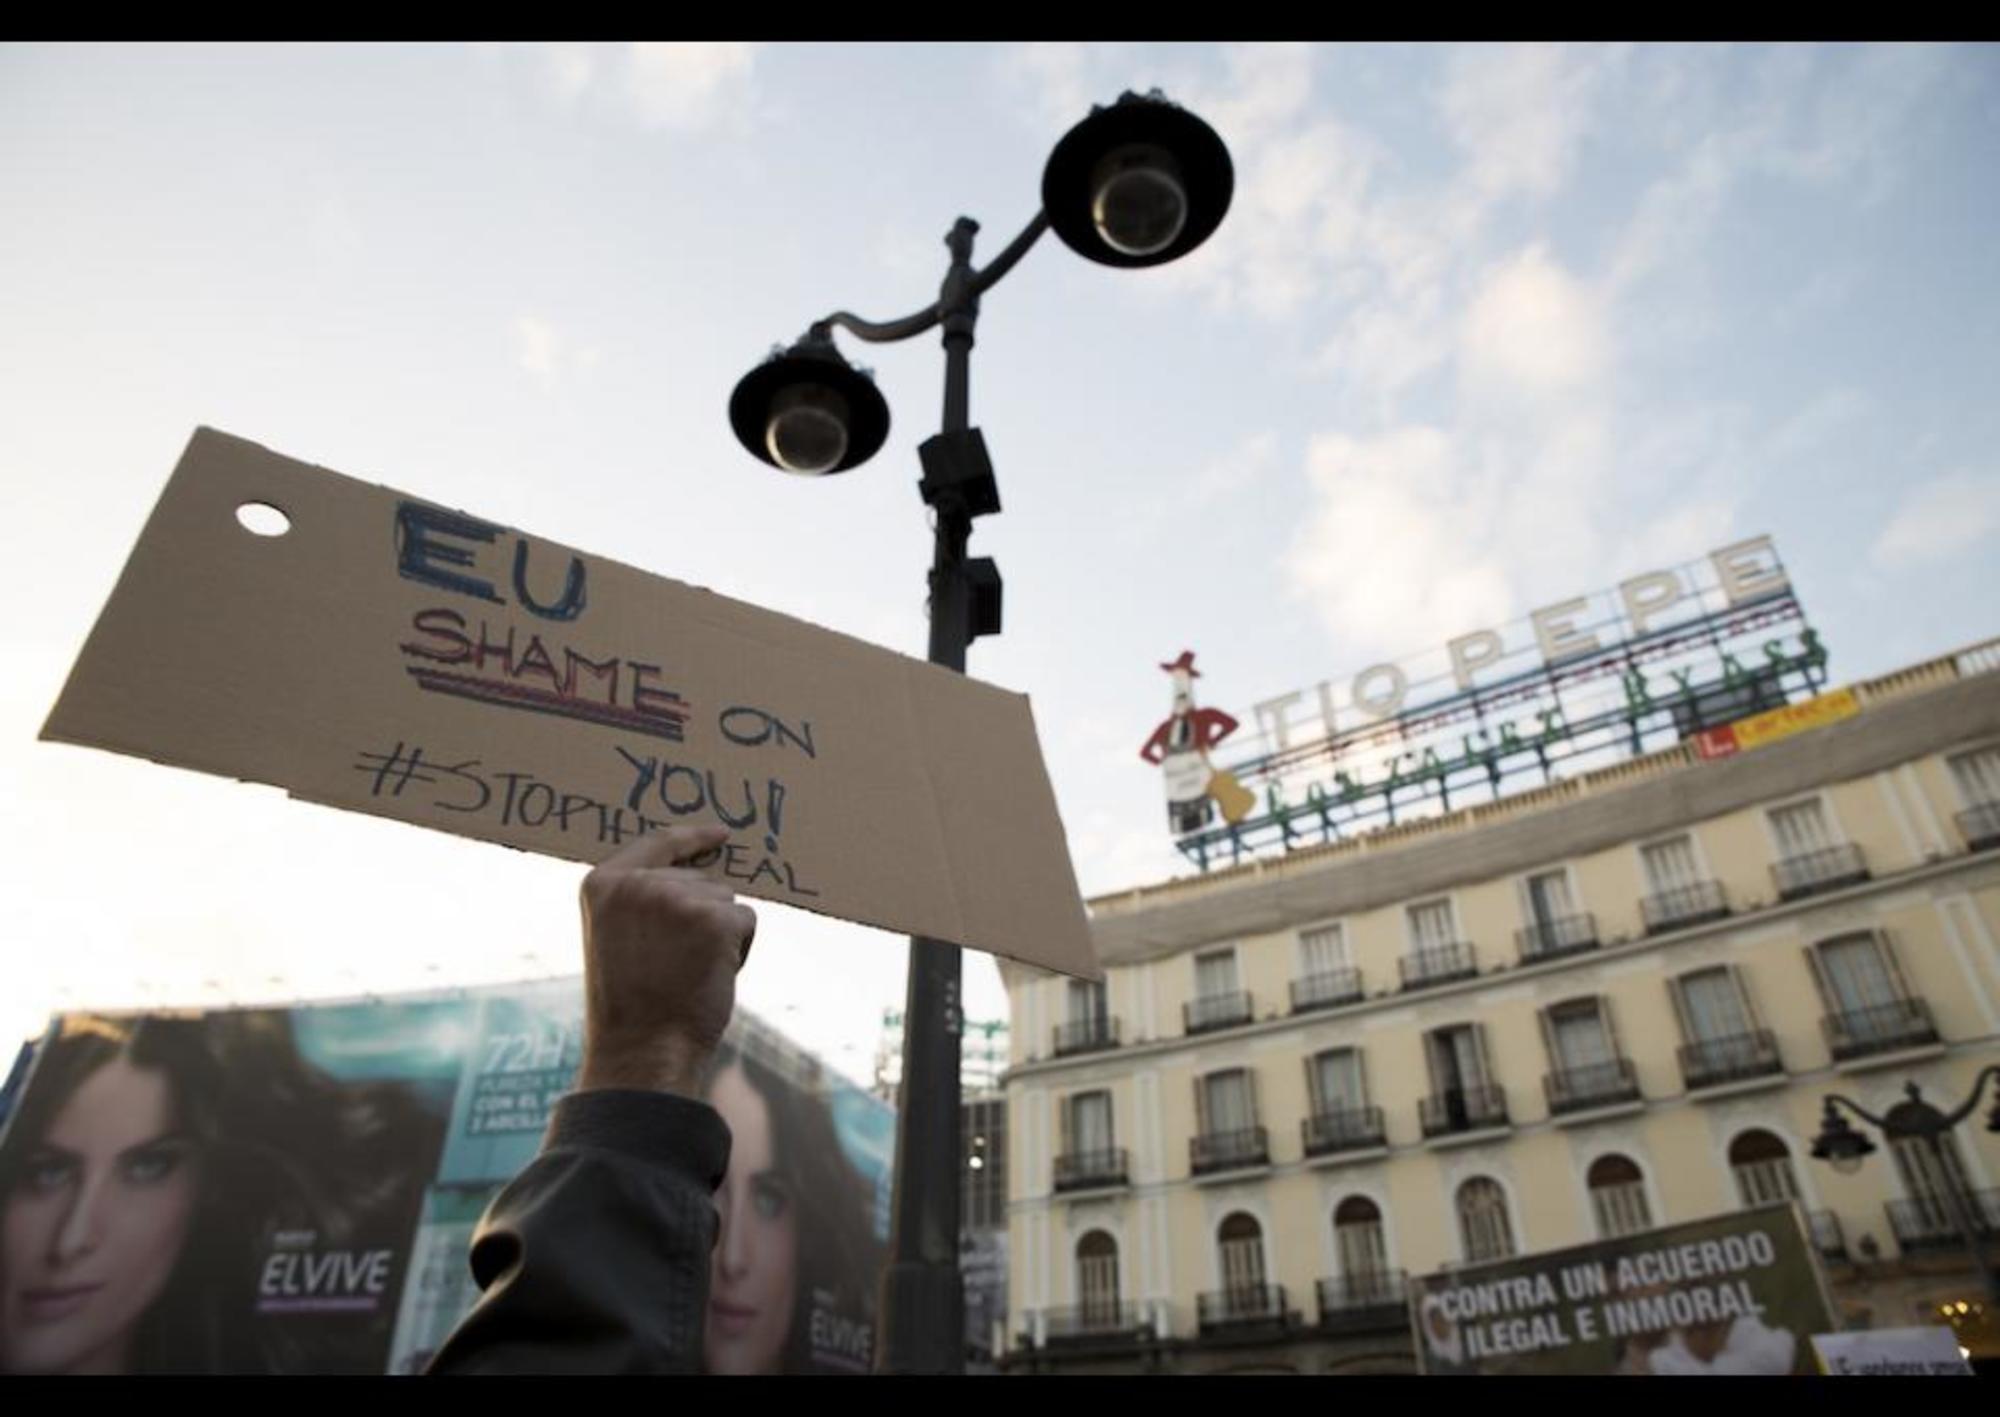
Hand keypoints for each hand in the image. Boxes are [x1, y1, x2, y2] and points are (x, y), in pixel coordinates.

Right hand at [574, 823, 756, 1098]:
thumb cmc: (631, 1005)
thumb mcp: (615, 938)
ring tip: (688, 972)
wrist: (642, 1050)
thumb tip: (698, 873)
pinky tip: (711, 975)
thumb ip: (641, 901)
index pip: (657, 842)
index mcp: (603, 884)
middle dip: (702, 915)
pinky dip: (740, 949)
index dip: (693, 835)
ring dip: (720, 933)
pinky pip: (746, 920)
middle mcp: (639, 883)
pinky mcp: (716, 918)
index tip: (721, 834)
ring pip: (726, 899)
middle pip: (699, 877)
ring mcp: (678, 898)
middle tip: (674, 964)